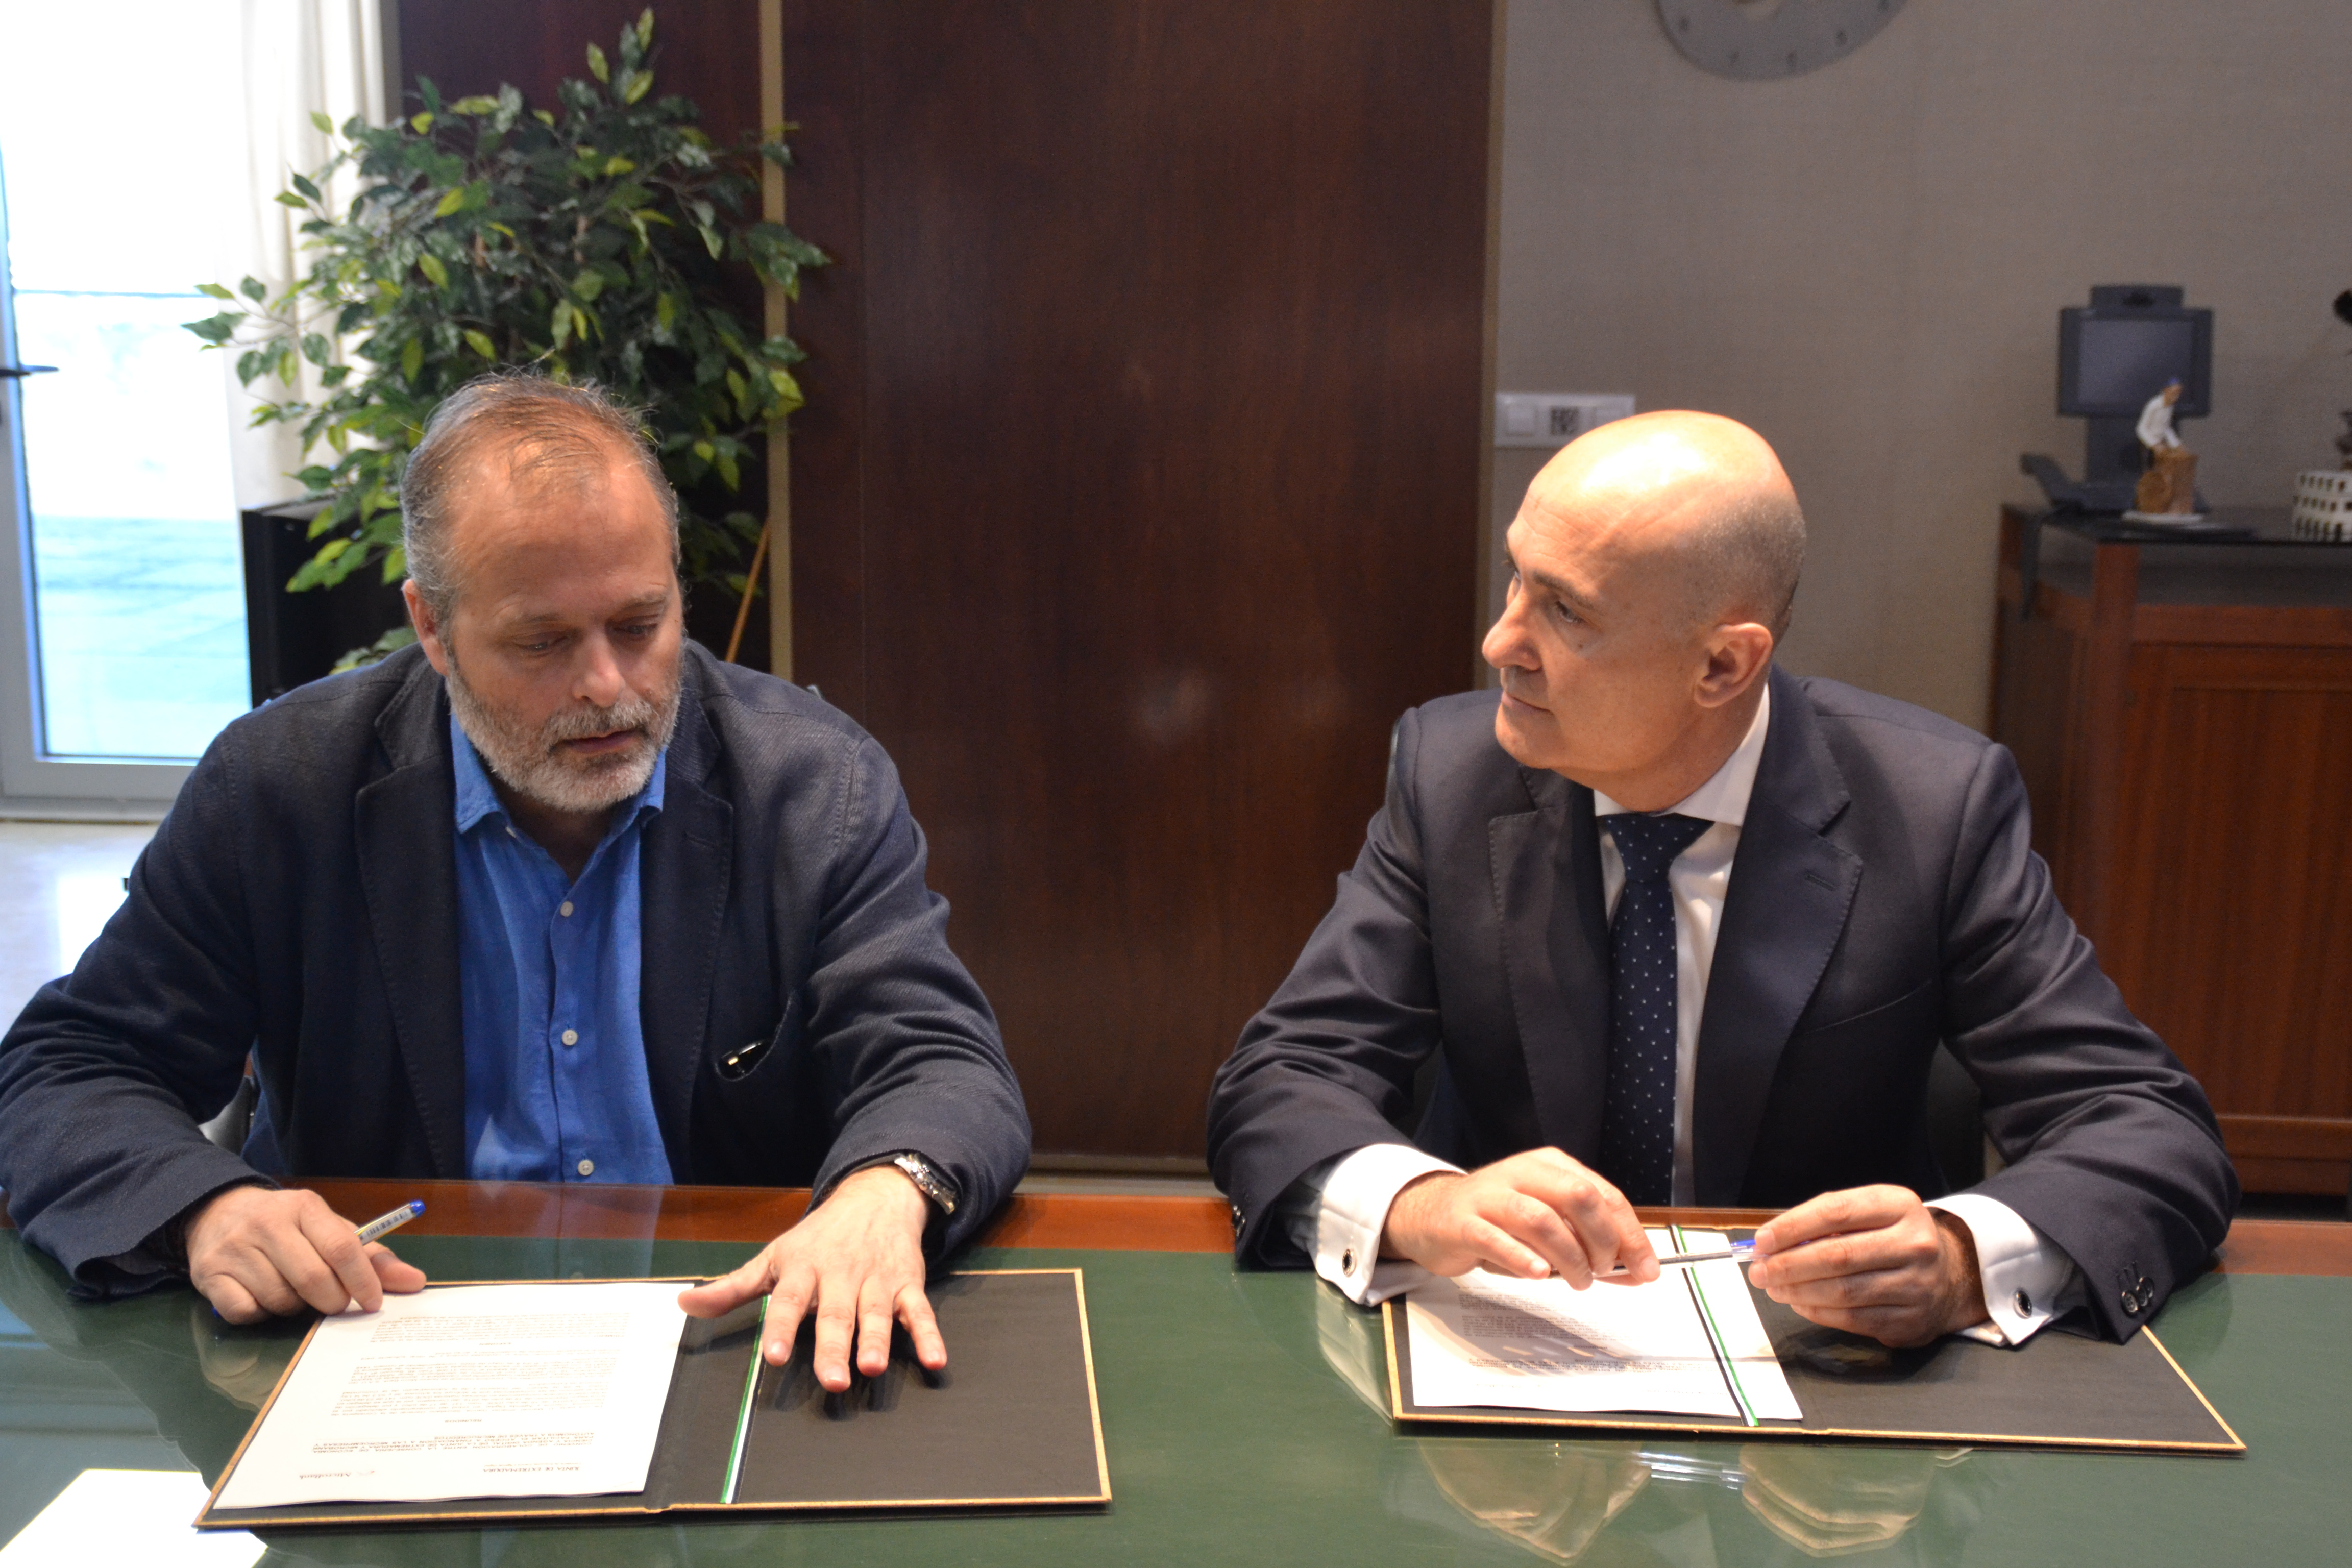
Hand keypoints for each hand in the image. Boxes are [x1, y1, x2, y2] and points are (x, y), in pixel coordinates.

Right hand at [185, 1186, 426, 1322]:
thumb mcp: (330, 1230)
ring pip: (280, 1299)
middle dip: (332, 1301)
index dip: (363, 1281)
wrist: (217, 1212)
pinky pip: (246, 1312)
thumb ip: (372, 1257)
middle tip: (334, 1303)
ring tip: (293, 1292)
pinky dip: (260, 1314)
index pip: (342, 1248)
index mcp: (305, 1208)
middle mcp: (268, 1224)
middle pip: (313, 1279)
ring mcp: (235, 1249)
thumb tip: (415, 1282)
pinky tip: (262, 1297)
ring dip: (295, 1308)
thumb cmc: (287, 1227)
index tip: (373, 1303)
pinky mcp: (209, 1274)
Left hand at [677, 1164, 940, 1392]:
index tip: (774, 1356)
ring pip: (876, 1312)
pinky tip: (936, 1359)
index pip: (788, 1301)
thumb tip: (683, 1304)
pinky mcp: (907, 1284)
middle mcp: (840, 1275)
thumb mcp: (772, 1258)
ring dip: (877, 1340)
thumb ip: (732, 1288)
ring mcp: (876, 1280)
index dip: (780, 1327)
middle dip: (833, 1346)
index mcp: (802, 1270)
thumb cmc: (816, 1239)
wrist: (875, 1198)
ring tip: (872, 1368)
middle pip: (836, 1314)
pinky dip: (929, 1334)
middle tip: (832, 1380)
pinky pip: (920, 1311)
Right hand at [1379, 1148, 1658, 1287]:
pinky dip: (1523, 1258)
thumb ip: (1591, 1247)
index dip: (1631, 1234)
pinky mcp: (1463, 1221)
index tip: (1647, 1269)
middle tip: (1604, 1272)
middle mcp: (1523, 1173)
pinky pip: (1497, 1238)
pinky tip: (1539, 1274)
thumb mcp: (1550, 1229)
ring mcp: (1490, 1195)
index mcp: (1550, 1167)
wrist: (1431, 1215)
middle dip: (1604, 1240)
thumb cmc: (1498, 1223)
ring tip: (1577, 1281)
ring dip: (1570, 1257)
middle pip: (1578, 1197)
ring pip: (1542, 1219)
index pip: (1604, 1195)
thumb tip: (1639, 1272)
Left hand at [1746, 1185, 1987, 1347]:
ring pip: (1844, 1291)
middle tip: (1758, 1271)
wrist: (1947, 1275)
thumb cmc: (1890, 1238)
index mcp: (1900, 1205)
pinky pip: (1853, 1319)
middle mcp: (1915, 1244)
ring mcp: (1918, 1284)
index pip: (1836, 1212)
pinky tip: (1799, 1303)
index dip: (1793, 1226)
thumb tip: (1771, 1244)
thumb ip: (1824, 1222)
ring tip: (1774, 1287)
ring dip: (1798, 1291)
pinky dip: (1818, 1312)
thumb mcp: (1868, 1214)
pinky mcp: (1912, 1320)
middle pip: (1838, 1256)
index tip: (1762, 1240)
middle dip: (1789, 1265)